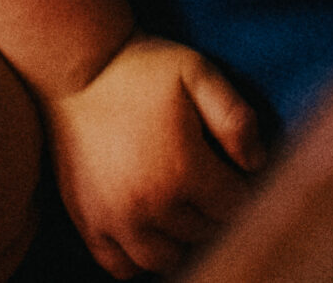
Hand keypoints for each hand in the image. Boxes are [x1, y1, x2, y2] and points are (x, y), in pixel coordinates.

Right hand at [45, 37, 268, 277]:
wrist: (74, 69)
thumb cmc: (142, 68)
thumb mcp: (199, 73)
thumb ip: (236, 117)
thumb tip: (258, 163)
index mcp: (184, 170)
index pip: (235, 206)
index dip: (241, 186)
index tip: (233, 168)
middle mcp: (150, 204)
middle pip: (204, 233)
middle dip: (213, 210)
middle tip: (205, 180)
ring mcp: (114, 219)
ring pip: (167, 259)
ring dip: (181, 238)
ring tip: (179, 205)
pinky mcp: (87, 222)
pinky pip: (122, 266)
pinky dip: (139, 258)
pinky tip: (147, 228)